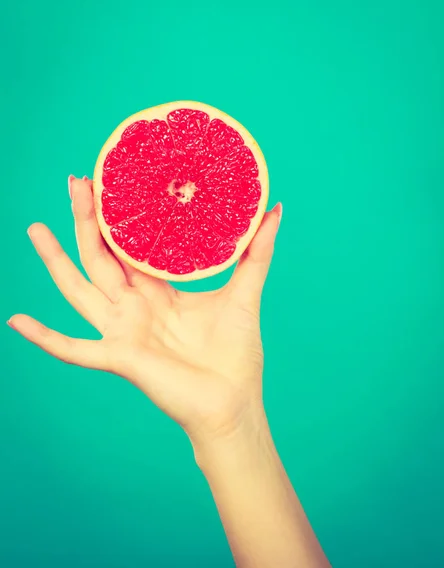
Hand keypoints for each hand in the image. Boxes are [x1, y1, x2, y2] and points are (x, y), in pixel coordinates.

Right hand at [8, 177, 280, 445]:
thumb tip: (276, 208)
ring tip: (35, 229)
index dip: (121, 217)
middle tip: (75, 182)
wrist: (233, 404)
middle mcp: (136, 307)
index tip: (112, 180)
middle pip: (102, 257)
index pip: (132, 247)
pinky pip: (74, 349)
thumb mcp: (244, 292)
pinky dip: (45, 338)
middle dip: (87, 221)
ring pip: (80, 289)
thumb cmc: (236, 353)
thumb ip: (258, 252)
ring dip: (55, 261)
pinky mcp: (119, 357)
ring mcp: (123, 331)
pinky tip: (16, 322)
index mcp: (160, 291)